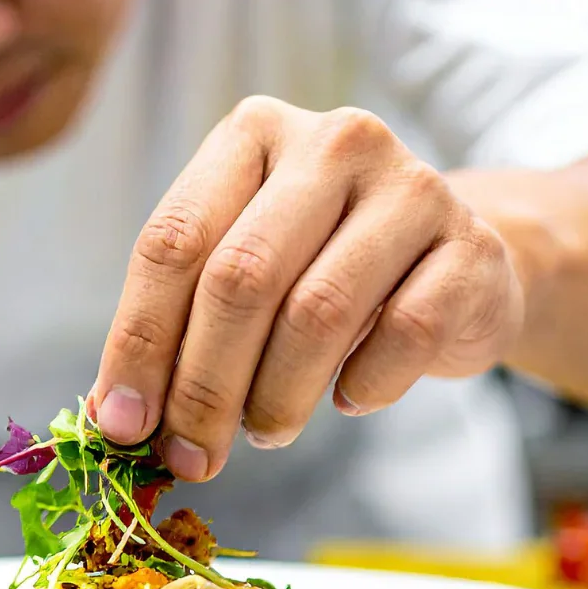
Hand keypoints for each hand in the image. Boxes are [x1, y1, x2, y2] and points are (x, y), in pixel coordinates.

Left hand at [89, 96, 525, 481]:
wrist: (459, 263)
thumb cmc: (326, 266)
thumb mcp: (248, 269)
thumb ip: (180, 322)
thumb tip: (116, 417)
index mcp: (253, 133)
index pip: (172, 241)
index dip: (138, 342)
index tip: (121, 425)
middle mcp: (332, 142)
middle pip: (241, 278)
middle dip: (204, 386)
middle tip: (192, 455)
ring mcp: (410, 186)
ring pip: (317, 312)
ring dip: (277, 397)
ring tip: (266, 431)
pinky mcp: (471, 247)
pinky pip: (403, 335)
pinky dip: (364, 386)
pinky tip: (350, 397)